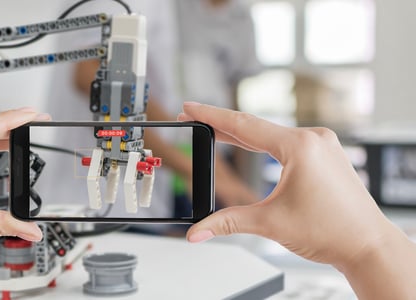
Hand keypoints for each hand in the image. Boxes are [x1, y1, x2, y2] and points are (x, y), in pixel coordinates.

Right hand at [178, 102, 415, 297]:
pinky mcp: (325, 155)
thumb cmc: (332, 232)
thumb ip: (228, 222)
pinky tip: (248, 144)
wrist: (368, 246)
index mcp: (299, 146)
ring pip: (271, 134)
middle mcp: (313, 139)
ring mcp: (322, 145)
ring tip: (214, 132)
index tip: (189, 107)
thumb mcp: (270, 223)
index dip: (211, 116)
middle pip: (255, 126)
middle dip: (220, 125)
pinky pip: (286, 142)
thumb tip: (196, 231)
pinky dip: (263, 144)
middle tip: (192, 119)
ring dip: (241, 135)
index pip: (243, 125)